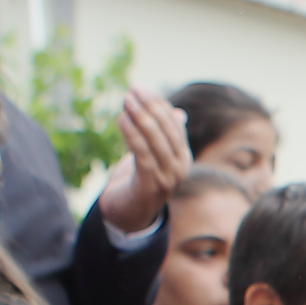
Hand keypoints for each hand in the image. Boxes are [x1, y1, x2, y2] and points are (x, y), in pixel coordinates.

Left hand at [97, 84, 192, 233]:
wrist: (129, 215)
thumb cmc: (139, 181)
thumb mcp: (153, 155)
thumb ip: (163, 136)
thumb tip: (178, 113)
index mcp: (183, 158)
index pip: (173, 124)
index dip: (158, 105)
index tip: (141, 89)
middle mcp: (181, 168)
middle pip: (166, 130)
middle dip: (149, 107)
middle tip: (132, 90)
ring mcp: (168, 178)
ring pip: (155, 140)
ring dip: (139, 117)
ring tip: (126, 100)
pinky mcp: (151, 185)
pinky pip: (142, 154)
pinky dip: (132, 134)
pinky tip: (122, 119)